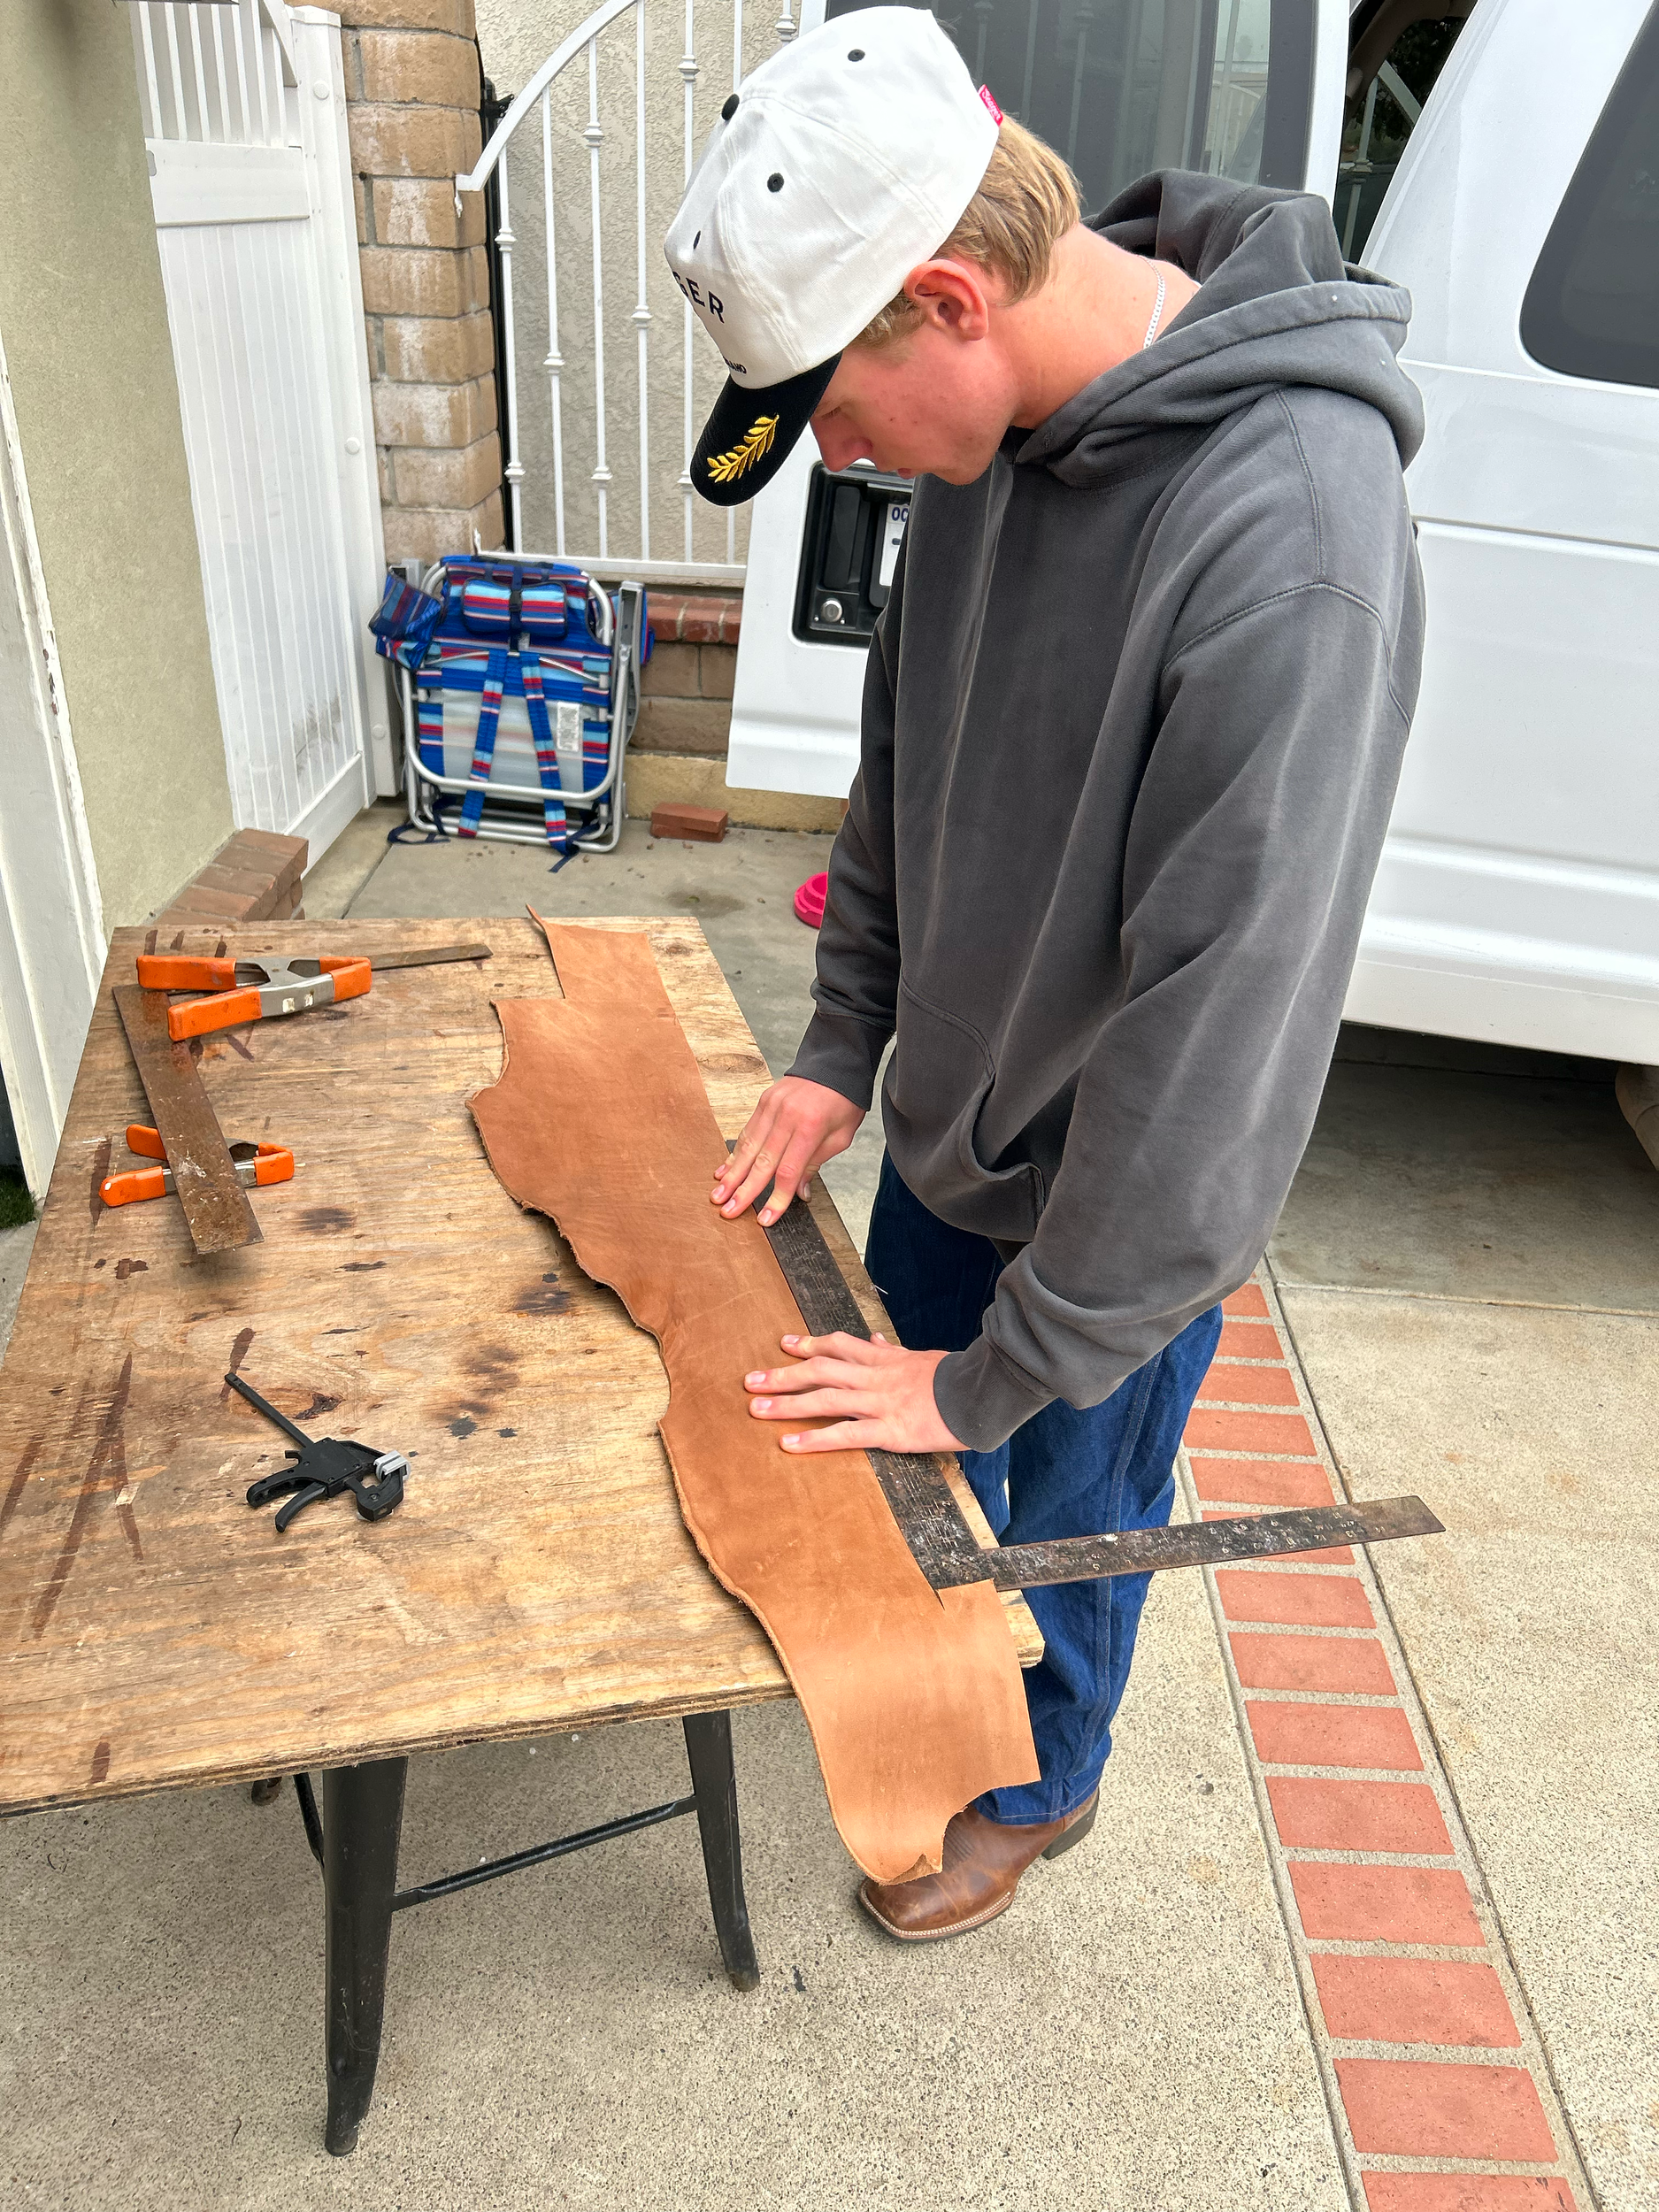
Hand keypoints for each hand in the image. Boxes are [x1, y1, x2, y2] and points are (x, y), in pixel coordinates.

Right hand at [713, 1076, 864, 1226]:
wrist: (836, 1063)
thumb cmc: (843, 1101)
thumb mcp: (840, 1136)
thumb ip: (816, 1164)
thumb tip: (799, 1193)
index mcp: (811, 1127)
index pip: (789, 1171)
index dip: (777, 1198)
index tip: (766, 1218)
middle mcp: (787, 1116)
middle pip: (762, 1162)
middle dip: (745, 1191)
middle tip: (730, 1212)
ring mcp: (772, 1107)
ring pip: (748, 1147)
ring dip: (732, 1175)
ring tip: (719, 1196)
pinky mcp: (763, 1101)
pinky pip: (746, 1132)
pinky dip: (734, 1154)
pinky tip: (723, 1171)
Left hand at [745, 1332, 963, 1455]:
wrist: (985, 1394)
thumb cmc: (957, 1379)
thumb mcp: (922, 1358)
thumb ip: (894, 1352)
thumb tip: (875, 1341)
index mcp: (886, 1359)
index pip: (840, 1346)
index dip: (809, 1344)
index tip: (784, 1344)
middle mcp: (877, 1377)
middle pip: (821, 1370)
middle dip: (784, 1375)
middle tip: (750, 1381)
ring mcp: (881, 1403)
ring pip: (825, 1399)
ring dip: (787, 1404)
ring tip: (756, 1409)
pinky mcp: (891, 1431)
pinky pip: (846, 1434)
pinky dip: (815, 1439)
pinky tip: (790, 1444)